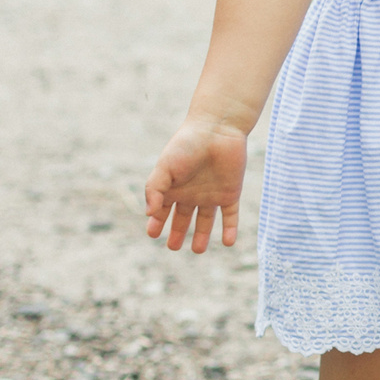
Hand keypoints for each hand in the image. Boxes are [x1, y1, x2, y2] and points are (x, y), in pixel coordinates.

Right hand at [144, 118, 249, 252]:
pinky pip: (231, 215)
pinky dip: (230, 229)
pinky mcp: (230, 193)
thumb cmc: (186, 145)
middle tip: (173, 248)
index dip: (156, 223)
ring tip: (198, 250)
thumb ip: (154, 189)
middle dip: (178, 233)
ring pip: (206, 220)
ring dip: (202, 235)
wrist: (218, 129)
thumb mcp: (165, 167)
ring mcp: (211, 194)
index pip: (162, 210)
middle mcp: (191, 193)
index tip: (152, 234)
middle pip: (183, 219)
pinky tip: (228, 243)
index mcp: (173, 187)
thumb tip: (148, 214)